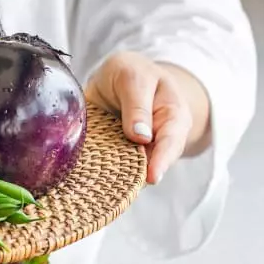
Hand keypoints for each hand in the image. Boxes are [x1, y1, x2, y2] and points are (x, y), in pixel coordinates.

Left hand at [85, 51, 209, 184]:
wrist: (119, 76)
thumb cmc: (132, 73)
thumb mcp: (133, 78)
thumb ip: (137, 105)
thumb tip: (141, 137)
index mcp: (172, 117)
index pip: (171, 142)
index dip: (161, 160)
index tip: (152, 178)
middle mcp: (157, 139)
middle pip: (153, 163)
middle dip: (139, 176)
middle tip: (125, 190)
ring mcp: (136, 149)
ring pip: (131, 169)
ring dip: (119, 178)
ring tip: (106, 188)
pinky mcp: (115, 153)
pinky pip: (111, 166)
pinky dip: (102, 173)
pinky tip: (91, 181)